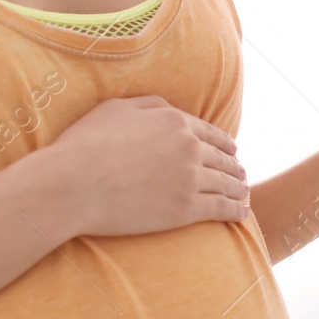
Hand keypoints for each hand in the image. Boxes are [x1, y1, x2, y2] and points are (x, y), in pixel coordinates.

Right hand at [46, 96, 248, 235]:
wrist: (73, 184)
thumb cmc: (85, 145)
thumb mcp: (116, 108)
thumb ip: (149, 105)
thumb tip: (170, 110)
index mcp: (175, 122)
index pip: (209, 133)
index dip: (224, 143)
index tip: (233, 150)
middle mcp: (189, 148)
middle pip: (221, 159)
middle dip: (234, 166)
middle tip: (242, 174)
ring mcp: (190, 179)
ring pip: (225, 184)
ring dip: (239, 189)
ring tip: (244, 193)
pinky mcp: (185, 209)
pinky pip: (220, 209)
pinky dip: (236, 211)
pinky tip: (243, 214)